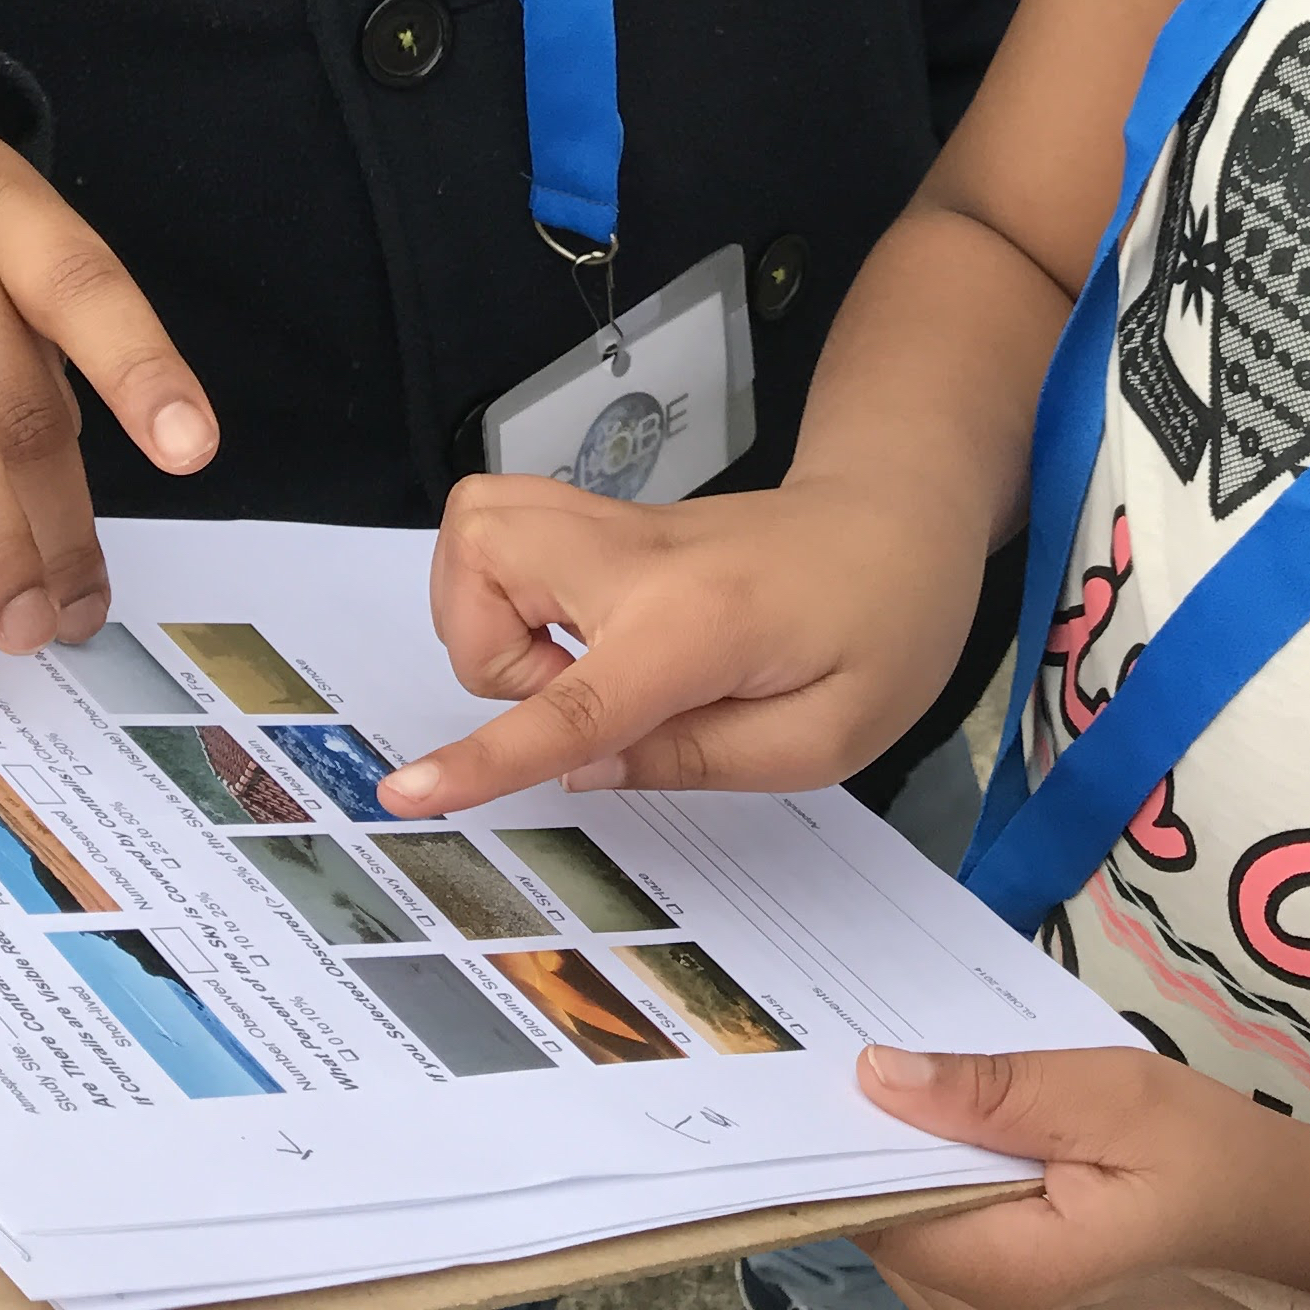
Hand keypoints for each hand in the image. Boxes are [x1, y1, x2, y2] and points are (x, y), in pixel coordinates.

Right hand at [379, 467, 985, 813]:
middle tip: (577, 697)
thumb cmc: (884, 627)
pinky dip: (505, 587)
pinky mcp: (607, 523)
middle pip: (481, 561)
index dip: (487, 757)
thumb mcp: (824, 735)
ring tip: (569, 664)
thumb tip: (579, 769)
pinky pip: (506, 531)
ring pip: (477, 529)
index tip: (407, 792)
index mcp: (695, 625)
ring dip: (486, 617)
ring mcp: (616, 526)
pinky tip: (574, 633)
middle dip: (487, 656)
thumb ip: (695, 759)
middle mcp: (636, 557)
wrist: (902, 517)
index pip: (573, 703)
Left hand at [856, 1046, 1309, 1309]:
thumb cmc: (1223, 1160)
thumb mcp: (1118, 1097)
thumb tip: (874, 1074)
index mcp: (1013, 1274)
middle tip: (903, 1062)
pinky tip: (993, 1155)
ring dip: (923, 1179)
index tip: (847, 1067)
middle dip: (889, 1153)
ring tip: (957, 1105)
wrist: (1309, 1236)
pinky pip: (956, 1267)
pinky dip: (957, 1208)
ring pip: (918, 1253)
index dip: (859, 1142)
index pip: (883, 1214)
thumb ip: (998, 1090)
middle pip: (892, 1234)